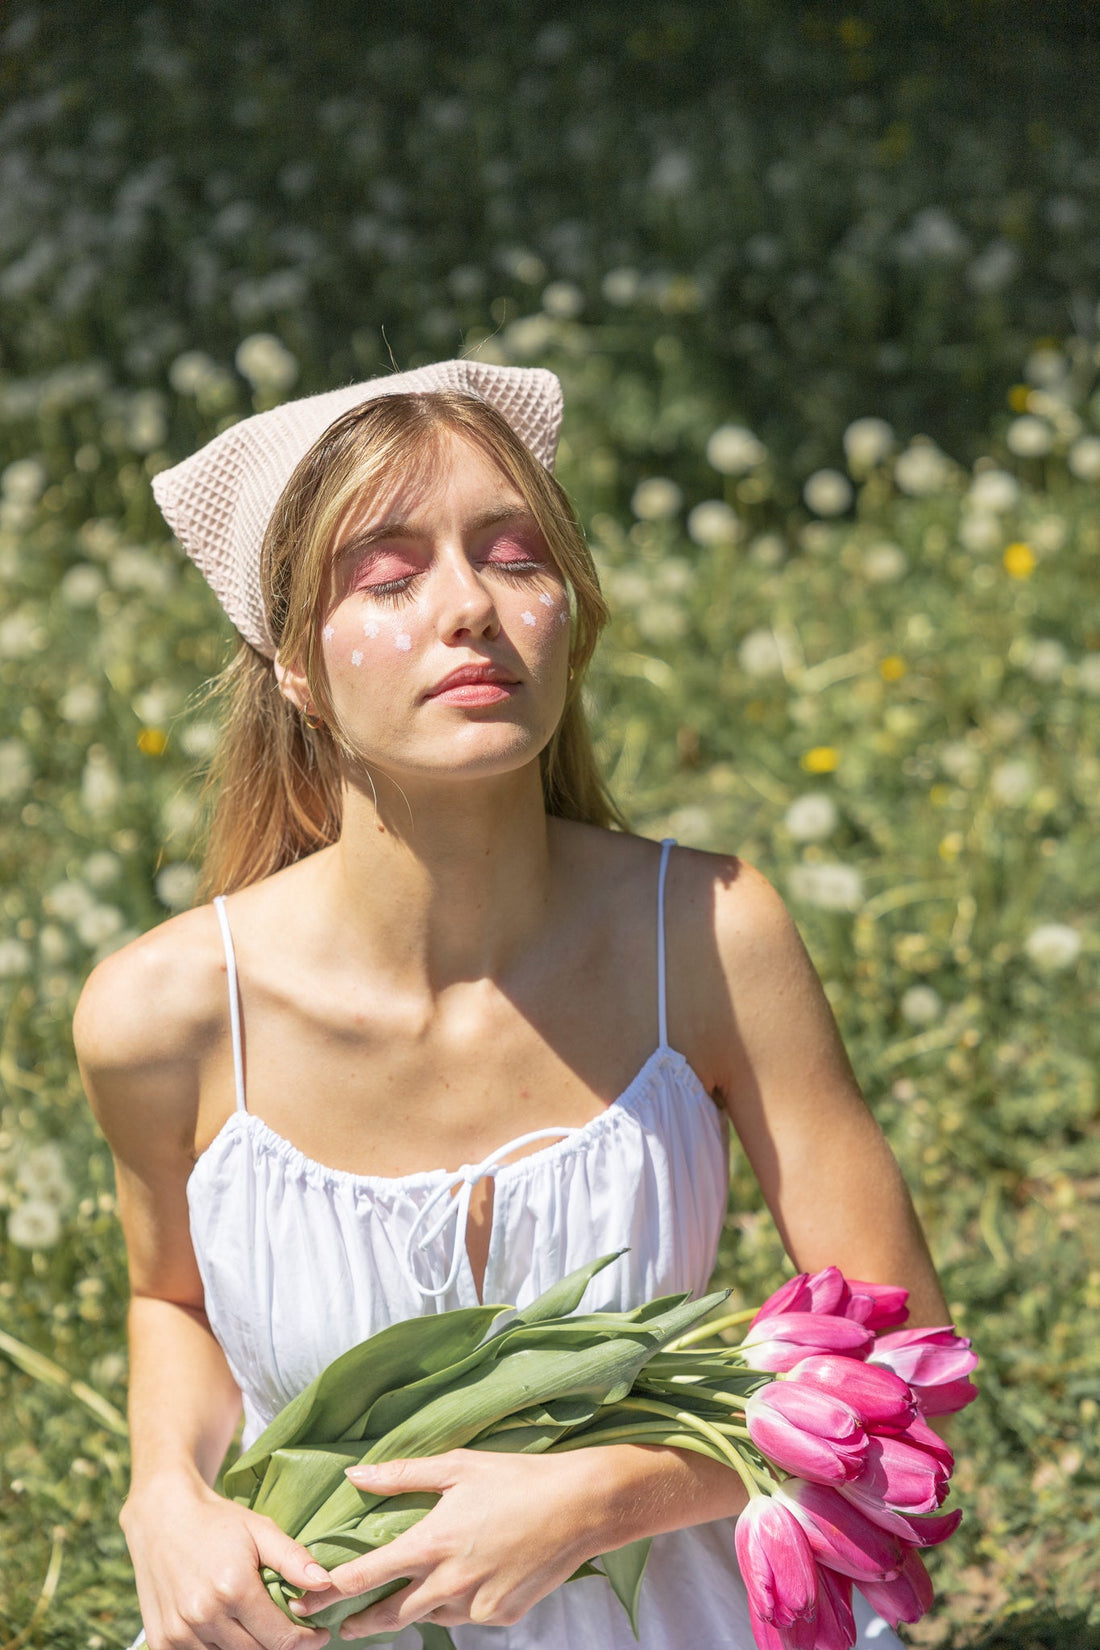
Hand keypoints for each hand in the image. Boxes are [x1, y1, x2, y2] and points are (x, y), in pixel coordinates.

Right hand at [120, 1470, 333, 1649]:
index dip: (306, 1642)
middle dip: (281, 1645)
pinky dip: (220, 1649)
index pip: (281, 1639)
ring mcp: (179, 1633)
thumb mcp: (260, 1529)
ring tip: (260, 1625)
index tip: (319, 1635)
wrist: (161, 1517)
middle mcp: (204, 1616)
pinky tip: (230, 1629)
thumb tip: (326, 1584)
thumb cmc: (216, 1521)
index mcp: (233, 1589)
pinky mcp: (161, 1642)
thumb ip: (293, 1559)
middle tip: (293, 1629)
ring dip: (249, 1647)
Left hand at [288, 1448, 610, 1638]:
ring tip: (394, 1608)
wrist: (580, 1507)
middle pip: (389, 1615)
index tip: (308, 1598)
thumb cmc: (517, 1478)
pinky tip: (459, 1586)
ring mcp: (476, 1605)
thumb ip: (402, 1475)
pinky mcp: (501, 1615)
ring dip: (410, 1613)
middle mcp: (448, 1582)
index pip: (364, 1576)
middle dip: (360, 1622)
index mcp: (431, 1543)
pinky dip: (455, 1605)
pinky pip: (466, 1616)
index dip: (330, 1590)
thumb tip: (355, 1475)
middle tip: (339, 1626)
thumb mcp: (457, 1466)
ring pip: (429, 1618)